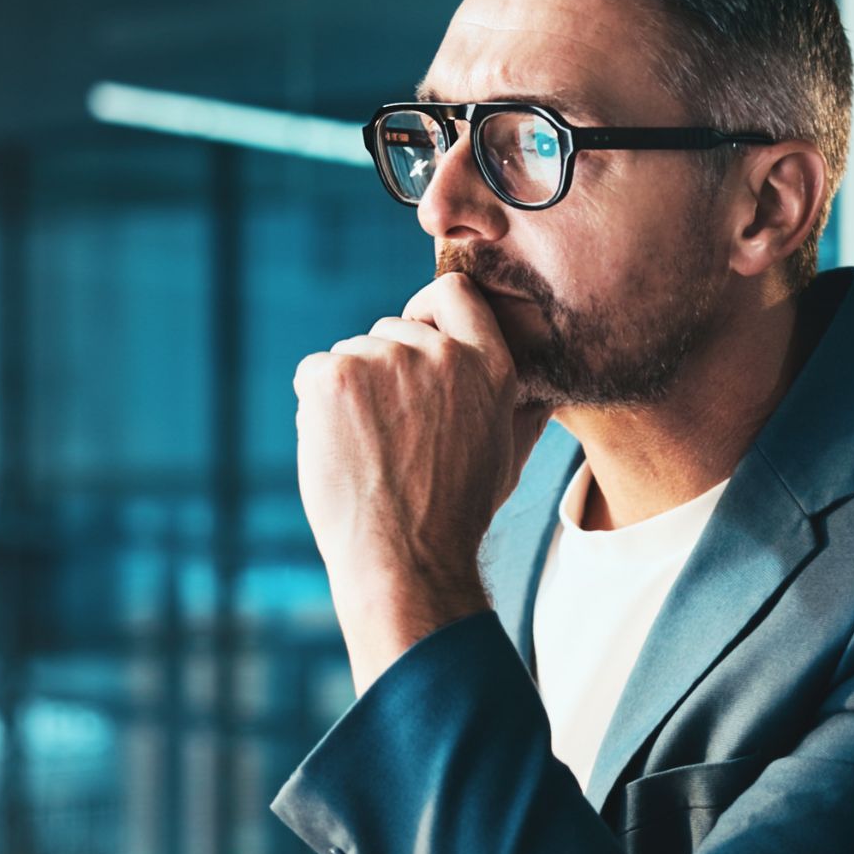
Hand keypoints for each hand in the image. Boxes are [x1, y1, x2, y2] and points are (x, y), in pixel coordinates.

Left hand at [292, 273, 550, 686]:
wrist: (407, 560)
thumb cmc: (456, 516)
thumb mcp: (509, 457)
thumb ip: (523, 411)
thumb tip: (542, 392)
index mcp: (488, 365)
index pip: (453, 293)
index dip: (425, 311)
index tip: (413, 338)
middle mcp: (440, 353)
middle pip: (389, 330)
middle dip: (381, 372)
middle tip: (388, 434)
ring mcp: (383, 360)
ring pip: (349, 354)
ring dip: (348, 393)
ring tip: (367, 451)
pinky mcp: (334, 377)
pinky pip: (312, 372)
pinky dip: (314, 407)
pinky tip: (339, 449)